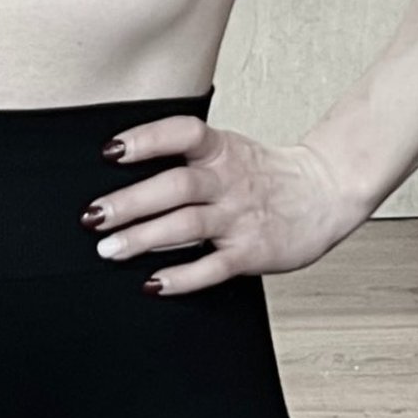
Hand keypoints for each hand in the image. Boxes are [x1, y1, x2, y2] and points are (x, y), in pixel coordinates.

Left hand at [80, 116, 368, 293]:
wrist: (325, 193)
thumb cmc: (266, 174)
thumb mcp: (230, 149)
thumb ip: (188, 156)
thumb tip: (123, 161)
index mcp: (222, 149)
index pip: (183, 133)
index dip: (147, 139)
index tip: (110, 151)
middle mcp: (229, 180)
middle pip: (176, 186)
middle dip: (130, 202)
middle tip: (93, 216)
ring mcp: (240, 217)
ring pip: (187, 225)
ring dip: (144, 238)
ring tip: (109, 250)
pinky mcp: (251, 252)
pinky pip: (212, 267)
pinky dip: (181, 277)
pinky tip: (153, 283)